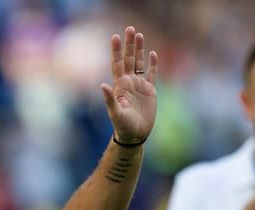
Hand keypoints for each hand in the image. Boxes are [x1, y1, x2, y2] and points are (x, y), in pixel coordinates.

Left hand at [101, 26, 157, 143]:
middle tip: (130, 29)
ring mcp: (139, 86)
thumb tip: (102, 85)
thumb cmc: (122, 125)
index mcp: (120, 85)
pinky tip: (153, 53)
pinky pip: (151, 74)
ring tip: (139, 35)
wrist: (134, 135)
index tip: (115, 36)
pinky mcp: (150, 91)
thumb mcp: (115, 112)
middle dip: (129, 44)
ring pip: (140, 63)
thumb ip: (109, 99)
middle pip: (129, 59)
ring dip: (140, 49)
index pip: (117, 63)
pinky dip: (153, 64)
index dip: (115, 50)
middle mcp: (129, 83)